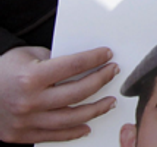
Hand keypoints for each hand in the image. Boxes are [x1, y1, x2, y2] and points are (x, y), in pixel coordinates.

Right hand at [0, 46, 117, 142]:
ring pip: (71, 119)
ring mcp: (25, 122)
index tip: (108, 54)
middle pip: (77, 93)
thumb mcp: (26, 55)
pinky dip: (74, 131)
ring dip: (95, 109)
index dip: (95, 59)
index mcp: (30, 77)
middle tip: (113, 72)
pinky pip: (54, 136)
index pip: (73, 66)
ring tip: (110, 102)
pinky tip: (88, 125)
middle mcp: (29, 102)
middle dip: (101, 80)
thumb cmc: (3, 71)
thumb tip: (86, 62)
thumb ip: (55, 60)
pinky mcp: (21, 136)